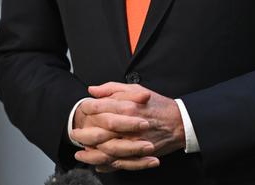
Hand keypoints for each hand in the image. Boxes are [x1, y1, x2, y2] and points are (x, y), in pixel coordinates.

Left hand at [70, 82, 185, 171]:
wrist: (179, 123)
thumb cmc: (157, 105)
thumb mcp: (136, 90)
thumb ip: (113, 88)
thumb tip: (93, 90)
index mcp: (128, 106)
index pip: (100, 107)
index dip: (87, 108)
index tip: (81, 109)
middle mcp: (129, 125)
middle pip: (100, 131)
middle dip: (84, 133)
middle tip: (75, 133)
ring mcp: (134, 142)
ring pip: (107, 150)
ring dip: (91, 153)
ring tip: (80, 152)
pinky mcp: (139, 155)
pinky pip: (119, 163)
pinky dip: (106, 165)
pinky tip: (97, 164)